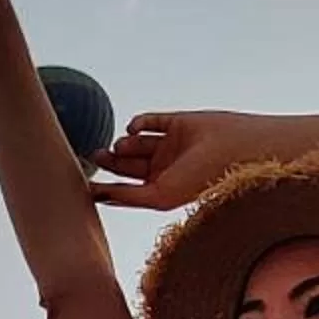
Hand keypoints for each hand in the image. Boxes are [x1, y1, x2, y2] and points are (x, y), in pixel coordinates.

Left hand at [91, 111, 269, 210]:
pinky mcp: (176, 122)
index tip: (86, 183)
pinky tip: (133, 128)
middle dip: (110, 161)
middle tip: (96, 155)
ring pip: (135, 143)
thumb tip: (97, 196)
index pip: (126, 188)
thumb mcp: (158, 196)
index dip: (106, 185)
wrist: (232, 151)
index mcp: (159, 190)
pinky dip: (138, 123)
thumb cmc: (197, 181)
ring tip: (121, 146)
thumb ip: (127, 197)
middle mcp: (163, 168)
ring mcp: (169, 145)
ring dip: (124, 143)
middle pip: (127, 164)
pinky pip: (150, 121)